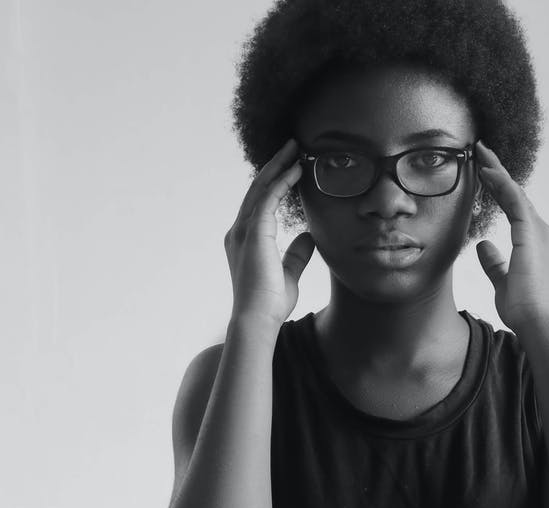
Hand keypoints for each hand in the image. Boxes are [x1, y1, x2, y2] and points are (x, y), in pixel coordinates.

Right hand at [224, 138, 315, 328]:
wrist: (258, 318)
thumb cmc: (271, 303)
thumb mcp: (289, 272)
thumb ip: (296, 253)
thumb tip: (309, 236)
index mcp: (245, 239)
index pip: (260, 203)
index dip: (275, 183)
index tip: (292, 168)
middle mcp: (239, 230)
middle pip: (257, 188)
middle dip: (275, 166)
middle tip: (292, 147)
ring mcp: (243, 230)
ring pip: (261, 188)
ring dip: (278, 166)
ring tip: (295, 149)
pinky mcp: (253, 232)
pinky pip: (268, 198)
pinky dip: (282, 182)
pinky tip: (296, 170)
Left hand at [474, 140, 548, 334]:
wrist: (536, 320)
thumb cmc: (522, 307)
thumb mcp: (502, 280)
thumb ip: (494, 262)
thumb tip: (482, 246)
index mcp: (534, 240)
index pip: (514, 206)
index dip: (499, 187)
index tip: (483, 172)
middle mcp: (540, 231)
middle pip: (516, 193)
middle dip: (497, 171)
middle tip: (480, 151)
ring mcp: (538, 230)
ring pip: (515, 191)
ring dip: (497, 170)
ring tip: (480, 153)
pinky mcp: (530, 233)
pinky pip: (515, 200)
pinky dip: (501, 184)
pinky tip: (487, 172)